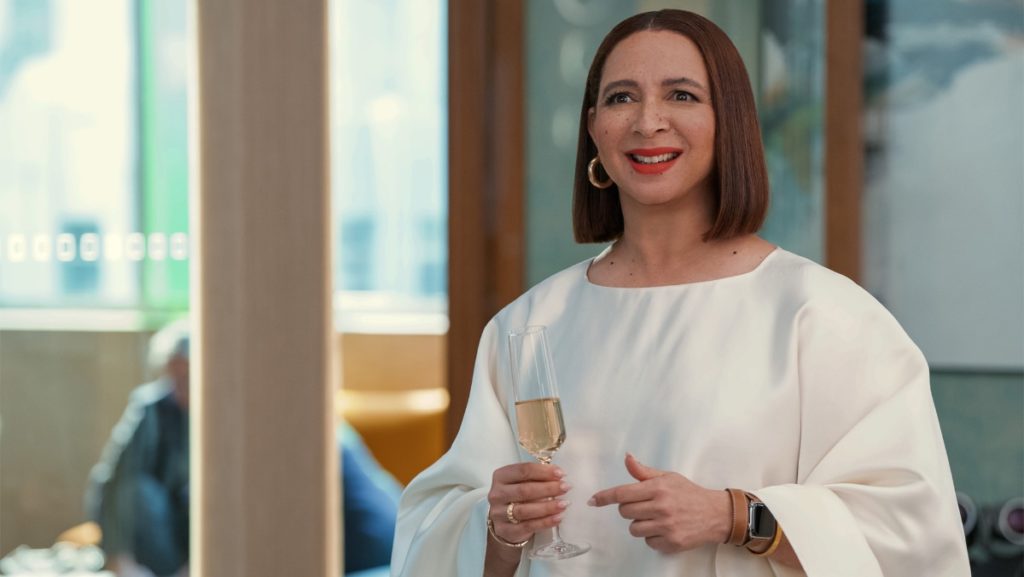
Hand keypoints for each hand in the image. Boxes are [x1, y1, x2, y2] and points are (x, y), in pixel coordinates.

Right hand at [487, 462, 570, 544]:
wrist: (504, 523)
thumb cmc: (517, 498)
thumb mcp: (521, 483)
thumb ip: (536, 478)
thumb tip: (560, 476)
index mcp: (501, 476)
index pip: (522, 470)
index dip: (543, 471)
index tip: (561, 473)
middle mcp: (497, 494)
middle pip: (524, 490)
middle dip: (548, 488)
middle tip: (566, 487)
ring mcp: (499, 513)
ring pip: (525, 510)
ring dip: (548, 506)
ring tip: (564, 504)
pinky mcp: (506, 530)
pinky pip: (528, 526)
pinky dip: (545, 522)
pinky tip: (558, 518)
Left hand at [588, 453, 729, 553]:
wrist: (715, 514)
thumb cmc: (689, 494)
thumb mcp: (667, 477)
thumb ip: (643, 472)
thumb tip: (627, 458)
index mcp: (658, 488)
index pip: (623, 493)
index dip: (605, 497)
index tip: (593, 500)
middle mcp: (661, 507)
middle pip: (625, 512)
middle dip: (631, 508)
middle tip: (645, 505)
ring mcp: (666, 526)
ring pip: (634, 528)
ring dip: (640, 524)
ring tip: (656, 517)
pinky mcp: (671, 542)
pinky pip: (647, 542)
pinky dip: (652, 536)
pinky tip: (664, 528)